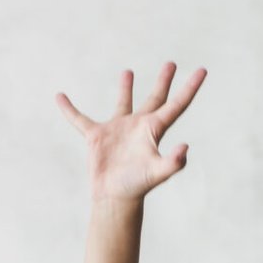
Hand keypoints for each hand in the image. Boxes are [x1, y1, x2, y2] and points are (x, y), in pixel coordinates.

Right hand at [56, 60, 206, 204]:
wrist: (114, 199)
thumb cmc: (137, 187)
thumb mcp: (157, 173)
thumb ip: (173, 162)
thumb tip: (185, 148)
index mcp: (154, 130)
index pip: (176, 105)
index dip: (190, 88)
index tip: (203, 70)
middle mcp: (138, 127)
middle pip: (155, 99)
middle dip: (163, 81)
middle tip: (172, 64)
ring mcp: (118, 130)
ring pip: (123, 103)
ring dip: (126, 88)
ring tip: (129, 72)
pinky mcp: (97, 136)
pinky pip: (80, 119)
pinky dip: (70, 110)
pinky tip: (60, 97)